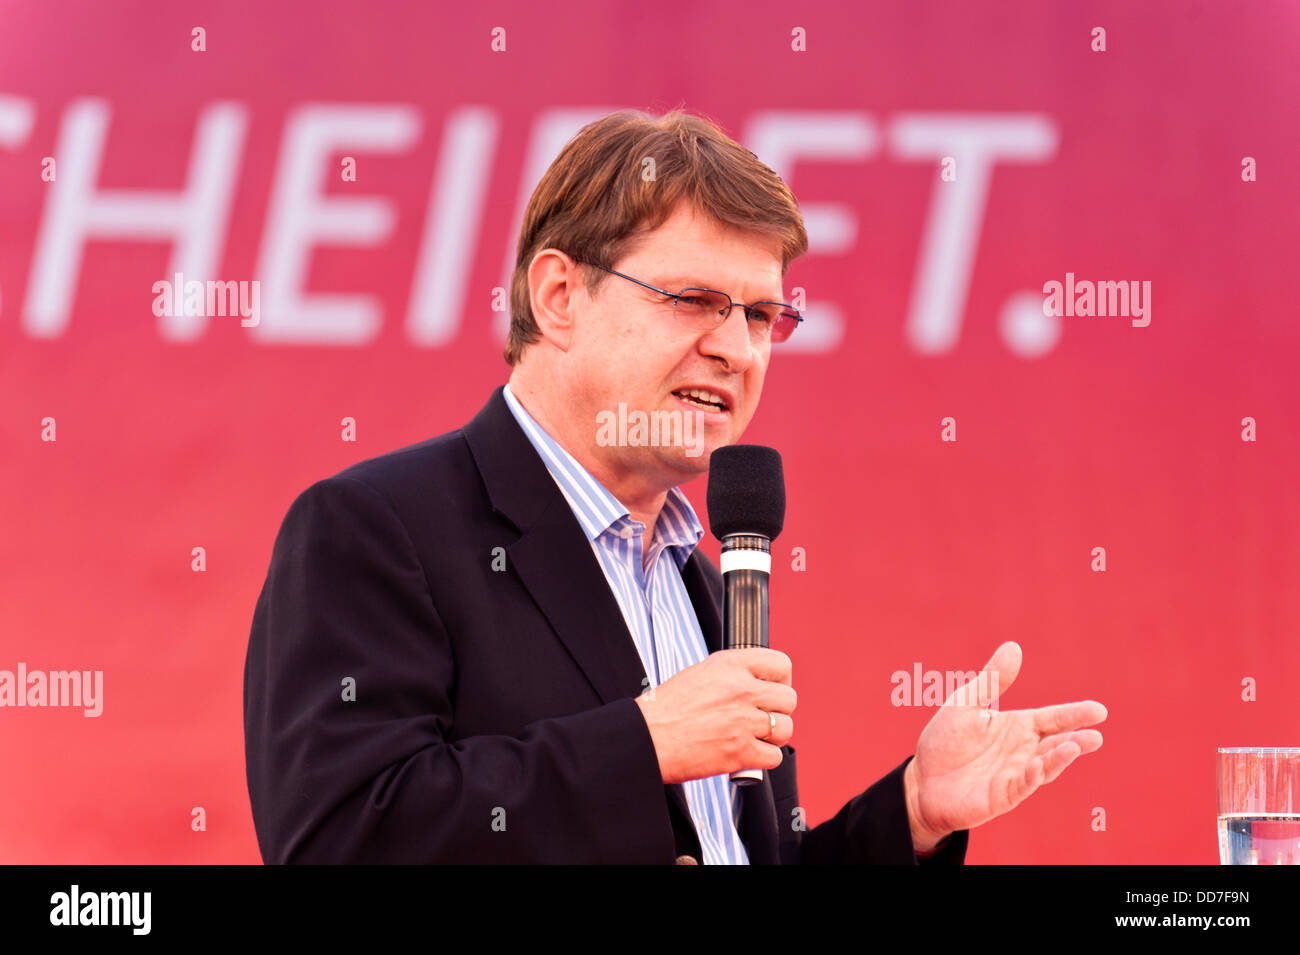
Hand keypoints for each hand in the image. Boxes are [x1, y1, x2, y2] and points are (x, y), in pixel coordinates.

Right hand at [634, 647, 796, 783]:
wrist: (646, 738)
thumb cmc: (665, 709)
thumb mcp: (699, 673)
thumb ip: (732, 674)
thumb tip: (756, 682)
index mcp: (730, 665)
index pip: (780, 664)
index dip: (781, 679)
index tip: (775, 687)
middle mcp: (741, 690)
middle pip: (789, 698)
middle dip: (778, 709)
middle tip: (762, 716)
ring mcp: (743, 721)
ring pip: (786, 728)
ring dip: (773, 735)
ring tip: (754, 735)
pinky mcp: (741, 752)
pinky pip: (774, 756)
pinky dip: (763, 758)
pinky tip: (747, 753)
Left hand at [903, 641, 1106, 849]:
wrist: (922, 779)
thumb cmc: (946, 741)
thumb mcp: (966, 703)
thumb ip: (993, 680)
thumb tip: (1014, 647)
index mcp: (1018, 727)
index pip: (1052, 719)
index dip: (1075, 715)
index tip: (1099, 711)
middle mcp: (1023, 751)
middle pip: (1056, 744)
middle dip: (1076, 740)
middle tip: (1096, 735)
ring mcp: (1015, 775)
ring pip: (1044, 767)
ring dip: (1059, 758)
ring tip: (1073, 746)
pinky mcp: (1002, 796)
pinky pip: (1021, 787)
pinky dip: (1031, 778)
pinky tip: (1036, 767)